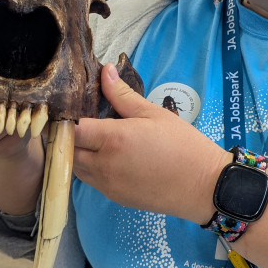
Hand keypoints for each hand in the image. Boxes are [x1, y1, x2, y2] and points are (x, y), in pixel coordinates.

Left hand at [73, 65, 227, 222]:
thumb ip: (122, 94)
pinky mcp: (114, 197)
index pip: (69, 130)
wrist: (202, 185)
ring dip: (78, 153)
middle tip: (80, 122)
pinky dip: (91, 168)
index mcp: (112, 139)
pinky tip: (109, 156)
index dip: (64, 119)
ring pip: (76, 167)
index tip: (70, 109)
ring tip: (94, 139)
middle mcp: (103, 164)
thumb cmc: (182, 144)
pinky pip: (91, 180)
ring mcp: (106, 184)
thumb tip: (104, 71)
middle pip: (66, 151)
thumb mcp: (153, 113)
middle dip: (67, 137)